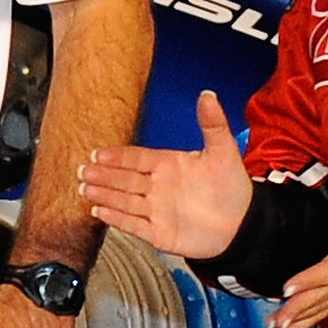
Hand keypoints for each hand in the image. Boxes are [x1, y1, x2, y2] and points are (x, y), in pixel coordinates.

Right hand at [80, 90, 253, 258]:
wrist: (243, 224)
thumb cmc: (232, 187)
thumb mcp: (224, 151)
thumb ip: (213, 124)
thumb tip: (208, 94)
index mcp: (167, 165)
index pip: (136, 158)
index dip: (118, 156)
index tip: (99, 153)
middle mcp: (156, 187)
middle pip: (124, 179)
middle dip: (103, 175)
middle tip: (84, 170)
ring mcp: (155, 210)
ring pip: (124, 201)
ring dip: (104, 195)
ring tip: (86, 188)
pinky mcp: (158, 233)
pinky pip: (133, 225)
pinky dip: (117, 219)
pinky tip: (99, 212)